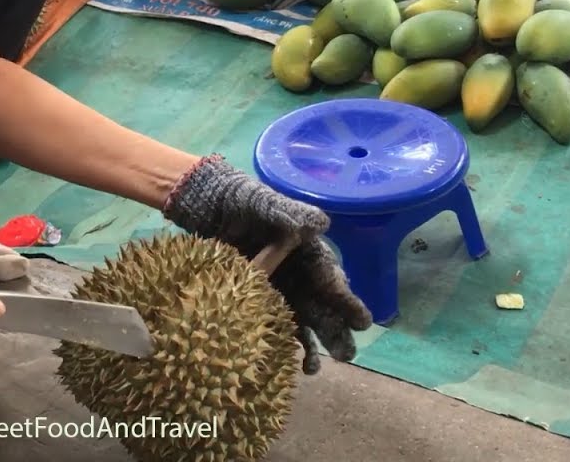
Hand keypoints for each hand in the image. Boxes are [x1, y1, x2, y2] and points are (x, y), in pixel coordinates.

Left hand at [162, 154, 371, 372]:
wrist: (208, 205)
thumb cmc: (243, 200)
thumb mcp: (266, 202)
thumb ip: (291, 214)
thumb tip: (322, 223)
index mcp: (308, 251)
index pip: (331, 279)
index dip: (346, 300)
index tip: (361, 321)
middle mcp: (299, 273)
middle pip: (323, 306)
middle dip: (336, 330)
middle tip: (345, 354)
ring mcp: (279, 288)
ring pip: (303, 321)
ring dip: (312, 344)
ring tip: (314, 368)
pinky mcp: (256, 298)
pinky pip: (275, 323)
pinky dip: (282, 342)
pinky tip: (286, 362)